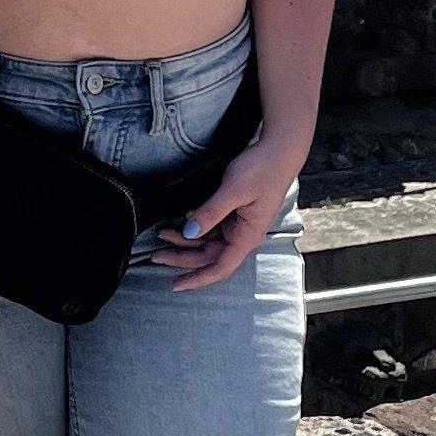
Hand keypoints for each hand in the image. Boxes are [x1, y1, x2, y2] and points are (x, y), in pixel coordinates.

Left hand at [150, 132, 308, 292]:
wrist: (279, 150)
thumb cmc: (263, 170)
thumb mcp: (233, 190)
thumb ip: (210, 213)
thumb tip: (189, 232)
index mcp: (247, 236)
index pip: (220, 267)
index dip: (198, 278)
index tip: (177, 284)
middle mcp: (242, 235)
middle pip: (208, 255)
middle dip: (182, 257)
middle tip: (156, 255)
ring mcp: (238, 224)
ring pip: (207, 241)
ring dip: (185, 240)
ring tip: (162, 235)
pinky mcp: (234, 213)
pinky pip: (211, 228)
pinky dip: (195, 228)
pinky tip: (180, 223)